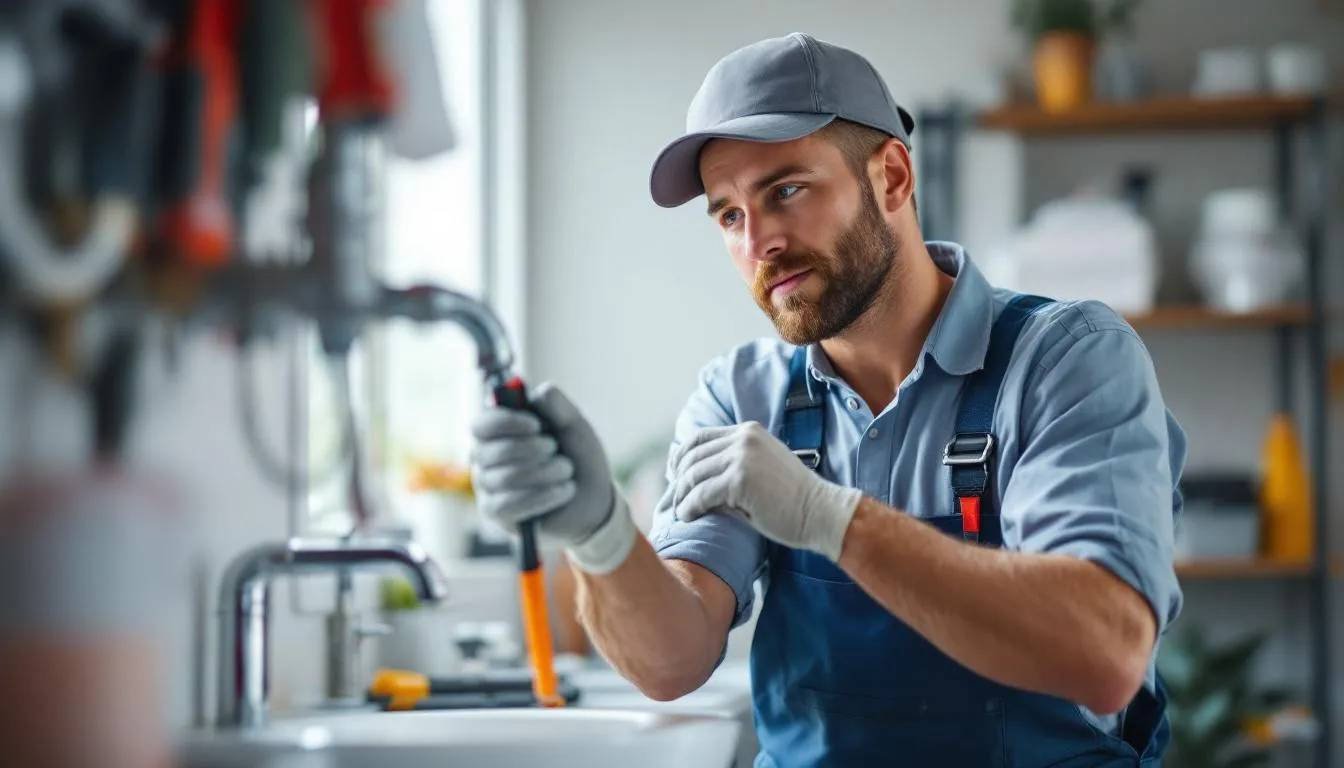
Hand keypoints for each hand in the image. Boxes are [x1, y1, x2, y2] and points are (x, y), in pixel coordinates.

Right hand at [469, 383, 636, 573]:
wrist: (593, 499)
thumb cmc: (578, 458)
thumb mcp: (575, 427)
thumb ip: (559, 406)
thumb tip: (541, 392)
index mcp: (499, 432)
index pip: (482, 425)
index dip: (505, 423)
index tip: (536, 425)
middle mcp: (486, 458)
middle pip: (491, 452)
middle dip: (532, 451)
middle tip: (557, 452)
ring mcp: (488, 487)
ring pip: (505, 479)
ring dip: (545, 473)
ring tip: (566, 471)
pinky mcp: (496, 513)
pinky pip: (509, 504)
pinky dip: (543, 496)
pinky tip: (563, 491)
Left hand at [670, 422, 862, 560]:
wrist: (821, 512)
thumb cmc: (791, 499)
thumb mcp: (759, 470)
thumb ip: (730, 466)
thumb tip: (691, 481)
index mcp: (748, 431)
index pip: (700, 437)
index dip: (681, 456)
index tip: (674, 475)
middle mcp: (743, 438)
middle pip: (692, 457)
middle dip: (678, 480)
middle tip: (673, 500)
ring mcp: (741, 457)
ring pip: (693, 476)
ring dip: (682, 497)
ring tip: (680, 512)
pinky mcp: (739, 480)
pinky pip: (701, 494)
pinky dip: (690, 507)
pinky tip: (689, 517)